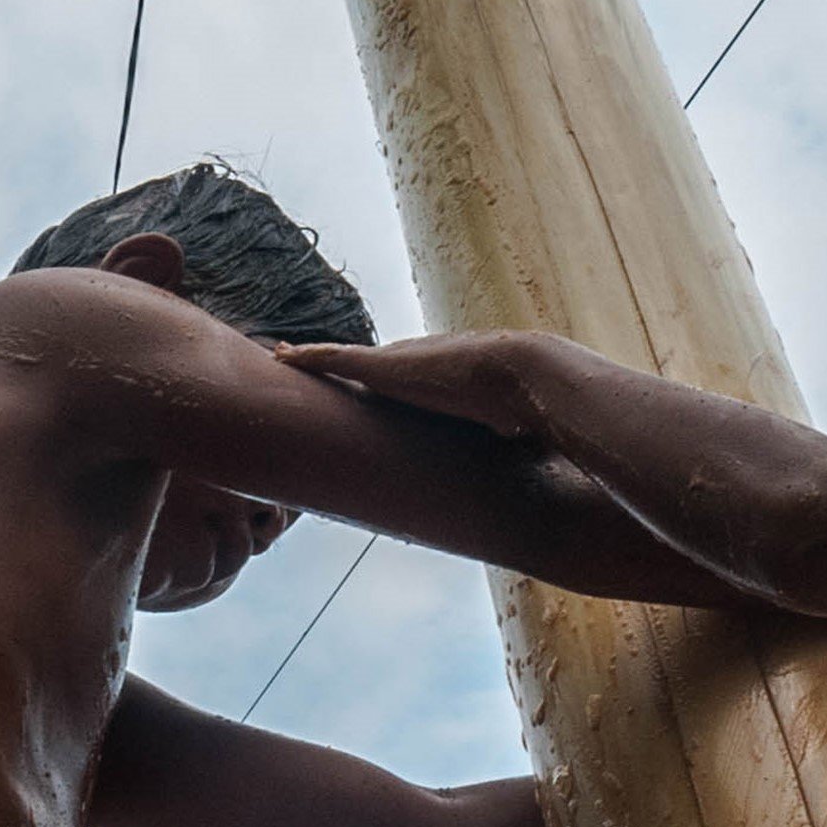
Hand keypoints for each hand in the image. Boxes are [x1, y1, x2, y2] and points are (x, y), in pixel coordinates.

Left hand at [276, 330, 567, 440]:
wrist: (525, 376)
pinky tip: (281, 356)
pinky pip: (334, 358)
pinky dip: (307, 357)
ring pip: (341, 357)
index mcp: (441, 379)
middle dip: (335, 362)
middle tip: (305, 363)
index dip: (377, 378)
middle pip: (363, 361)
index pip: (401, 376)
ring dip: (310, 358)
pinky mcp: (384, 366)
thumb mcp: (514, 431)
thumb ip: (516, 444)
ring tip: (280, 355)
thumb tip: (546, 471)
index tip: (362, 386)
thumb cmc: (527, 406)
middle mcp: (417, 364)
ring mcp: (399, 363)